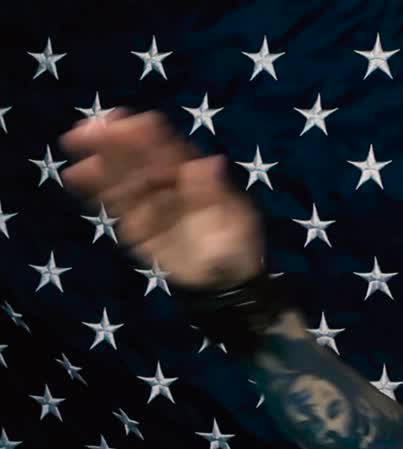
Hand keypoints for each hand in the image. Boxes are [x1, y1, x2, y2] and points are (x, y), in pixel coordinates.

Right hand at [59, 109, 264, 290]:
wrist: (223, 281)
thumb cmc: (236, 246)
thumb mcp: (236, 222)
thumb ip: (217, 194)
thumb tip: (210, 162)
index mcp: (196, 175)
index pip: (171, 149)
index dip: (151, 135)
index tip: (131, 121)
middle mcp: (169, 182)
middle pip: (140, 156)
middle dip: (115, 139)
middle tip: (89, 126)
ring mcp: (150, 200)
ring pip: (121, 174)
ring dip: (99, 158)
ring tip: (75, 143)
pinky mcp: (134, 221)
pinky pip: (113, 201)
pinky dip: (94, 188)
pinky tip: (75, 175)